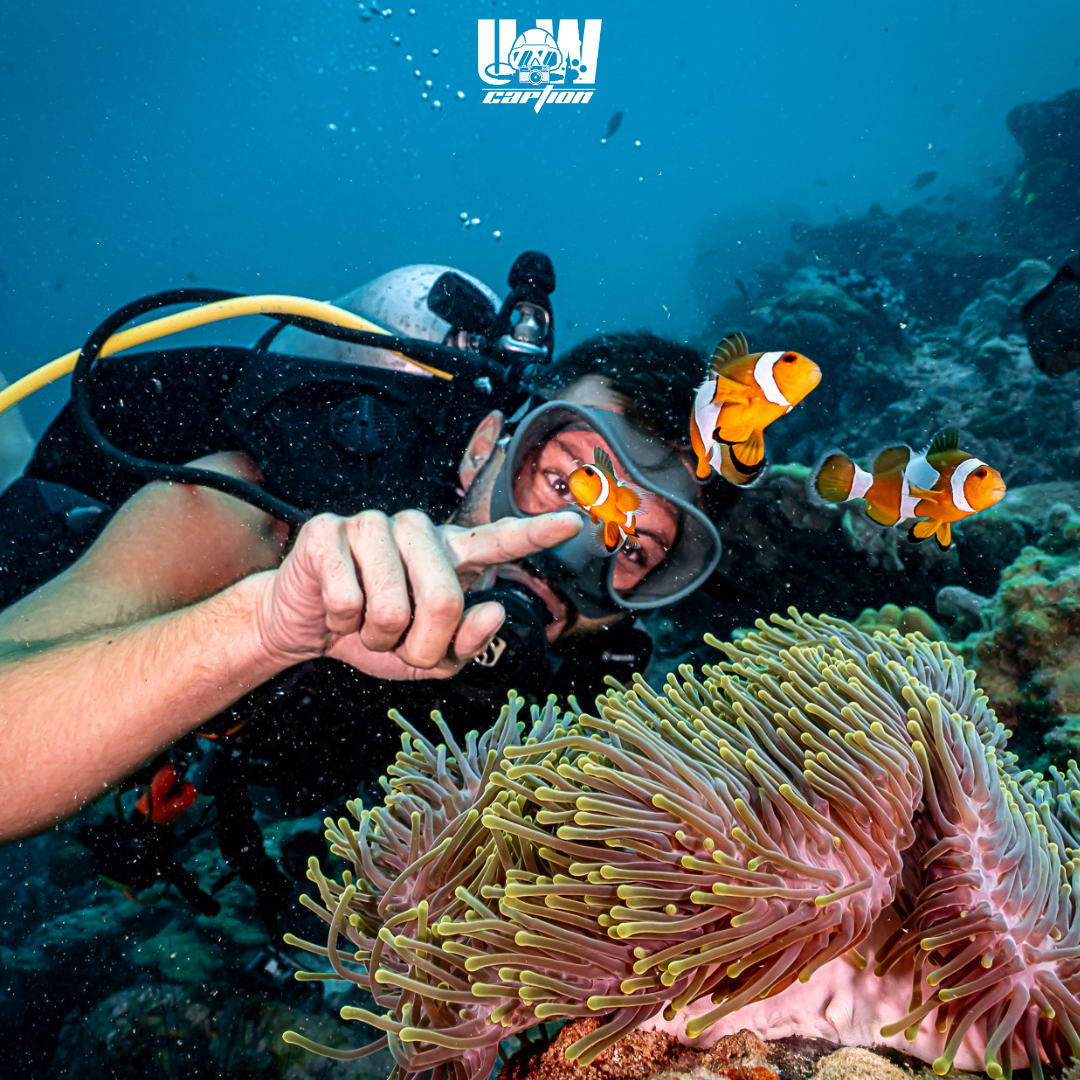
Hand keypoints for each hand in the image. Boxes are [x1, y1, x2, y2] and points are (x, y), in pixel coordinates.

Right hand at [254, 508, 581, 680]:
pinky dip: (339, 624)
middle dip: (419, 646)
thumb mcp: (429, 658)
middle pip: (444, 602)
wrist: (307, 625)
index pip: (501, 540)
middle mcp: (418, 528)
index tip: (574, 523)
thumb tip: (493, 613)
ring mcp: (373, 524)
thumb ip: (466, 645)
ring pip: (390, 608)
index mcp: (450, 552)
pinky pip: (346, 601)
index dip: (537, 533)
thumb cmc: (375, 635)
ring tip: (362, 622)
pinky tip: (334, 608)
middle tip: (397, 642)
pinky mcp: (329, 531)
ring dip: (375, 638)